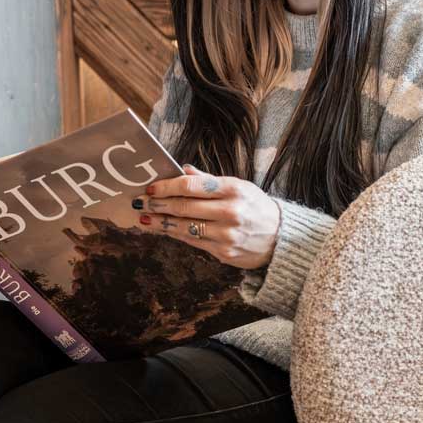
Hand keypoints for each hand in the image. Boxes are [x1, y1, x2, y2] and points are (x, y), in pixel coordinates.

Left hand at [133, 164, 279, 270]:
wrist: (281, 237)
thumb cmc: (256, 207)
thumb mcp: (239, 186)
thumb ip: (209, 179)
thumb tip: (183, 169)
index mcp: (233, 189)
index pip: (191, 186)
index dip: (167, 186)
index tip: (151, 187)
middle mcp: (230, 212)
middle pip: (183, 207)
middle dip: (158, 204)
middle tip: (140, 202)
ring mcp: (226, 235)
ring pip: (184, 227)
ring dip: (160, 222)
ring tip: (144, 218)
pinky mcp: (224, 253)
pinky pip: (193, 242)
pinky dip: (175, 235)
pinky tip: (163, 229)